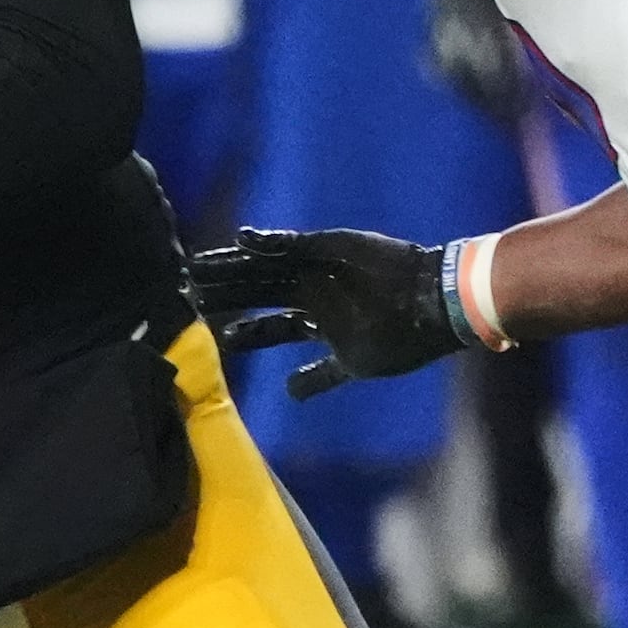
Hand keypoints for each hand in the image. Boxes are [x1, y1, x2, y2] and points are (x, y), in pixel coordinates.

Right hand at [189, 225, 460, 398]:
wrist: (435, 298)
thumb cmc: (386, 268)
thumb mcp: (335, 248)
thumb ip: (290, 246)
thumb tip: (241, 238)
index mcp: (311, 266)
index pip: (258, 267)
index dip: (226, 270)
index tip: (194, 273)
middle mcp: (318, 294)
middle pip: (263, 294)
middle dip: (229, 296)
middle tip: (192, 299)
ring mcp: (334, 327)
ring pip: (284, 329)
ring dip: (255, 333)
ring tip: (223, 338)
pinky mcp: (354, 358)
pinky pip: (325, 372)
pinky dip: (308, 382)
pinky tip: (288, 389)